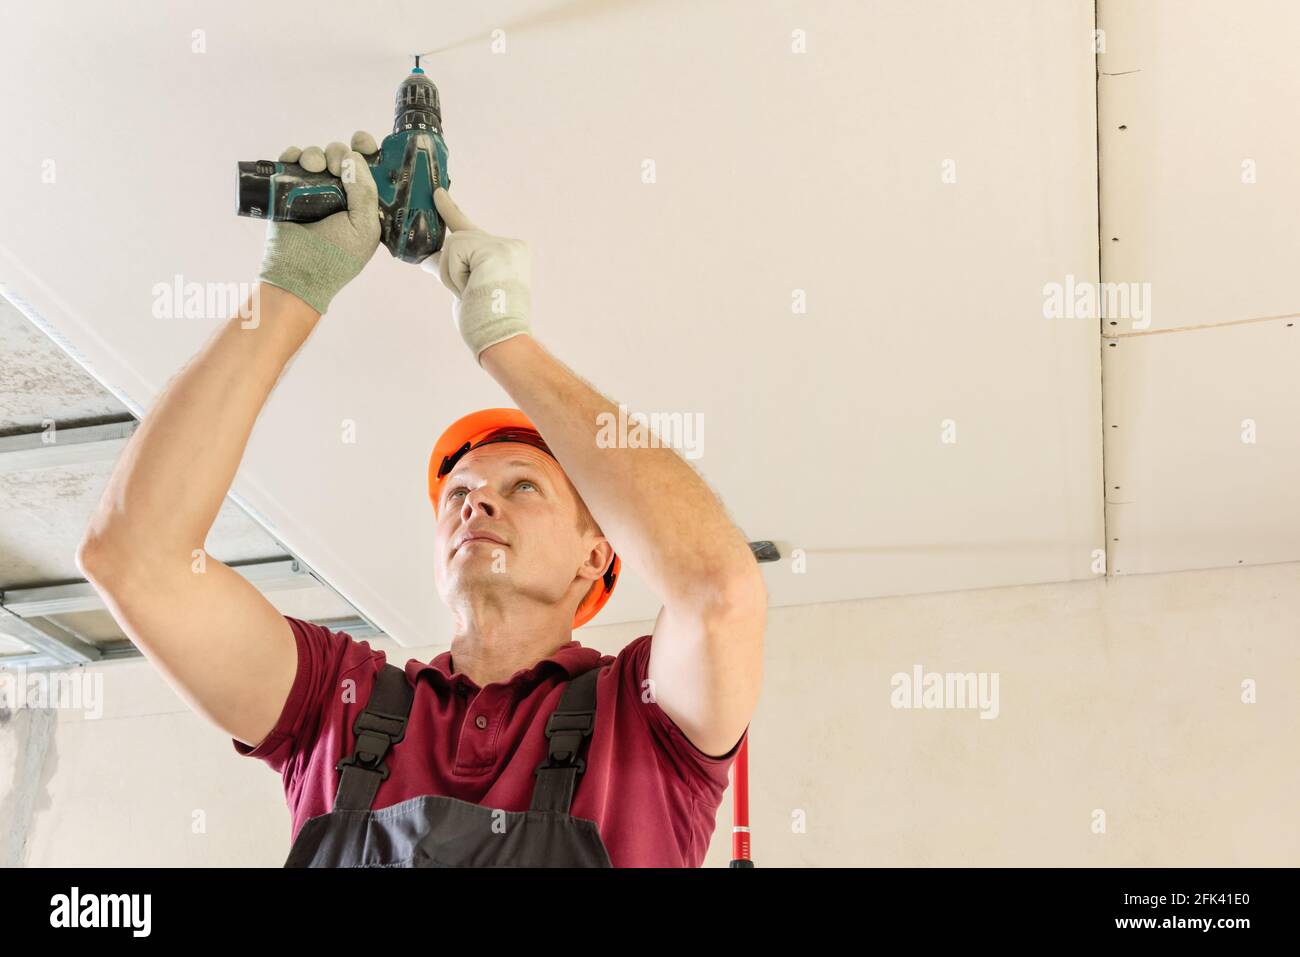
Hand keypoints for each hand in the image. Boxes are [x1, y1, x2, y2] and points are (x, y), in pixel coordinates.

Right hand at [257, 130, 380, 314]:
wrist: (298, 274)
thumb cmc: (338, 257)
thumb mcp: (364, 227)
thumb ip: (365, 192)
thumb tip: (353, 156)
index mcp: (363, 201)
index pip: (368, 167)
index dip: (366, 149)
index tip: (360, 141)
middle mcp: (340, 193)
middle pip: (341, 156)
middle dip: (338, 153)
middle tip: (335, 165)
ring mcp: (313, 190)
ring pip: (317, 156)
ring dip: (315, 154)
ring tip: (314, 166)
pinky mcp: (287, 191)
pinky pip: (290, 162)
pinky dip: (292, 155)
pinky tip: (296, 160)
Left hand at [421, 188, 531, 363]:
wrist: (502, 339)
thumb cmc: (485, 322)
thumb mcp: (465, 288)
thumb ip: (453, 268)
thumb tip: (427, 259)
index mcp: (510, 254)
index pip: (472, 230)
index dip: (450, 211)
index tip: (437, 193)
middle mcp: (511, 245)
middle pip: (459, 239)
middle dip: (450, 268)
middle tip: (466, 292)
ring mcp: (503, 245)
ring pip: (454, 245)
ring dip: (453, 275)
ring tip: (472, 294)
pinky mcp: (492, 248)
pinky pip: (454, 252)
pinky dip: (455, 274)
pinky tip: (473, 288)